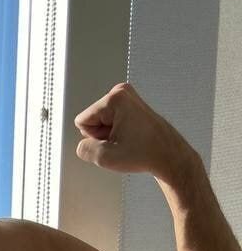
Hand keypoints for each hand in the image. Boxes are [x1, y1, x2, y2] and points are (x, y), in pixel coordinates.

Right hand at [74, 81, 192, 178]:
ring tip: (128, 140)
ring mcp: (128, 97)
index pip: (82, 121)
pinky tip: (131, 137)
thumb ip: (84, 150)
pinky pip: (112, 121)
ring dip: (111, 134)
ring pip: (102, 121)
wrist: (168, 155)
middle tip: (121, 142)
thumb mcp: (105, 158)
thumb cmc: (147, 153)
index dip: (94, 137)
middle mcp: (122, 92)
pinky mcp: (132, 105)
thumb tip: (82, 145)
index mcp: (115, 98)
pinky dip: (119, 131)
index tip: (112, 141)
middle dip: (103, 135)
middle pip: (92, 119)